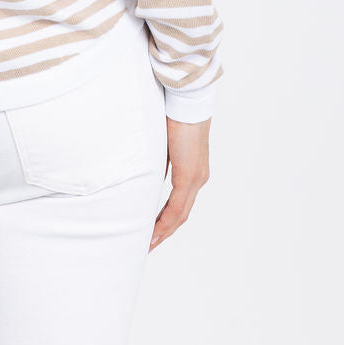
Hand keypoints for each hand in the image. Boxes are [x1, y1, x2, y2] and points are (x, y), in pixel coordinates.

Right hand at [148, 116, 210, 251]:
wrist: (187, 100)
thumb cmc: (174, 112)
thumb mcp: (162, 142)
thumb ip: (158, 159)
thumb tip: (145, 168)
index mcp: (193, 169)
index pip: (180, 202)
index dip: (167, 219)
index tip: (153, 230)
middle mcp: (198, 177)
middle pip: (181, 214)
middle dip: (165, 231)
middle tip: (149, 244)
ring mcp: (196, 178)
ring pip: (180, 214)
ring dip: (165, 230)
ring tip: (149, 243)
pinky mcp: (189, 176)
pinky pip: (177, 206)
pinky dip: (165, 221)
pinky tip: (155, 231)